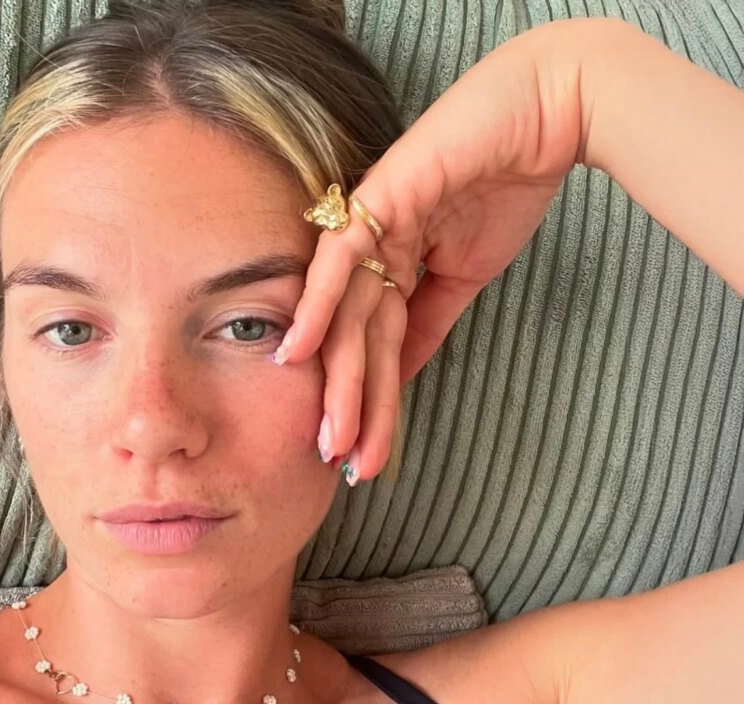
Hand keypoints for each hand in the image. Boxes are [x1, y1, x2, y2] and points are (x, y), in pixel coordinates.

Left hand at [275, 18, 595, 483]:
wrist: (541, 122)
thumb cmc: (503, 187)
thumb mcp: (463, 276)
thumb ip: (428, 321)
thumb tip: (402, 374)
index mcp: (388, 270)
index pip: (378, 349)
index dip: (373, 404)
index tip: (366, 456)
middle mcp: (369, 254)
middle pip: (356, 341)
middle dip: (351, 407)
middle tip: (341, 464)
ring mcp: (368, 224)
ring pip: (348, 315)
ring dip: (340, 379)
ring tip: (333, 438)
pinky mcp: (376, 197)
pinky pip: (338, 256)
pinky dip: (318, 303)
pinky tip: (295, 352)